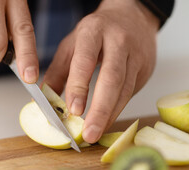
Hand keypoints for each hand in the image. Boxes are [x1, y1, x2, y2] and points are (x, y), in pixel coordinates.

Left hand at [43, 0, 159, 142]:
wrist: (131, 16)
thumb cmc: (97, 32)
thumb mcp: (72, 45)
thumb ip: (57, 73)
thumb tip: (43, 102)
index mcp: (93, 31)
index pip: (86, 60)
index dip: (80, 86)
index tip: (73, 110)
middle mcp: (118, 41)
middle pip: (112, 78)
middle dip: (100, 109)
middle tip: (89, 133)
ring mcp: (135, 55)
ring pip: (125, 89)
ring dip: (110, 115)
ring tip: (96, 133)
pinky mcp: (145, 68)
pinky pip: (131, 93)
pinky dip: (117, 110)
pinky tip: (106, 121)